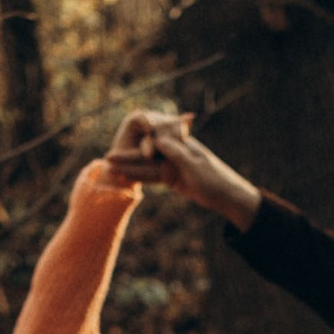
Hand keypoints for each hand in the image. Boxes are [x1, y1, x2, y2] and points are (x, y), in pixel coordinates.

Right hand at [102, 109, 259, 227]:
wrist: (227, 195)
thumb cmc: (214, 178)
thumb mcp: (194, 165)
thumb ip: (175, 152)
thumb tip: (158, 138)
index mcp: (181, 144)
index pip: (154, 143)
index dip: (136, 148)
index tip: (122, 152)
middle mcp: (175, 151)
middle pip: (147, 153)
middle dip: (127, 156)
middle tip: (107, 158)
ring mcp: (173, 164)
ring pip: (148, 166)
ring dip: (130, 168)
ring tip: (110, 170)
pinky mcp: (173, 176)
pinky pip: (154, 176)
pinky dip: (141, 177)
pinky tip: (126, 177)